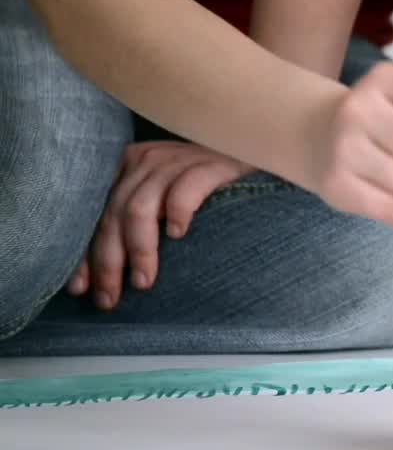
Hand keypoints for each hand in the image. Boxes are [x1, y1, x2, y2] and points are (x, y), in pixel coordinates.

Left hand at [67, 142, 253, 309]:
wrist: (257, 152)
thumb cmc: (212, 185)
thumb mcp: (166, 195)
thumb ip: (140, 217)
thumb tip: (109, 270)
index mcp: (130, 167)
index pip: (97, 214)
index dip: (86, 252)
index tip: (79, 288)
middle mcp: (148, 160)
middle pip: (115, 214)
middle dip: (108, 261)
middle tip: (110, 297)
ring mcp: (179, 160)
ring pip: (141, 207)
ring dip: (139, 249)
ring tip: (142, 281)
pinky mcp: (211, 165)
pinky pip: (185, 189)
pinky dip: (177, 212)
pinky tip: (178, 234)